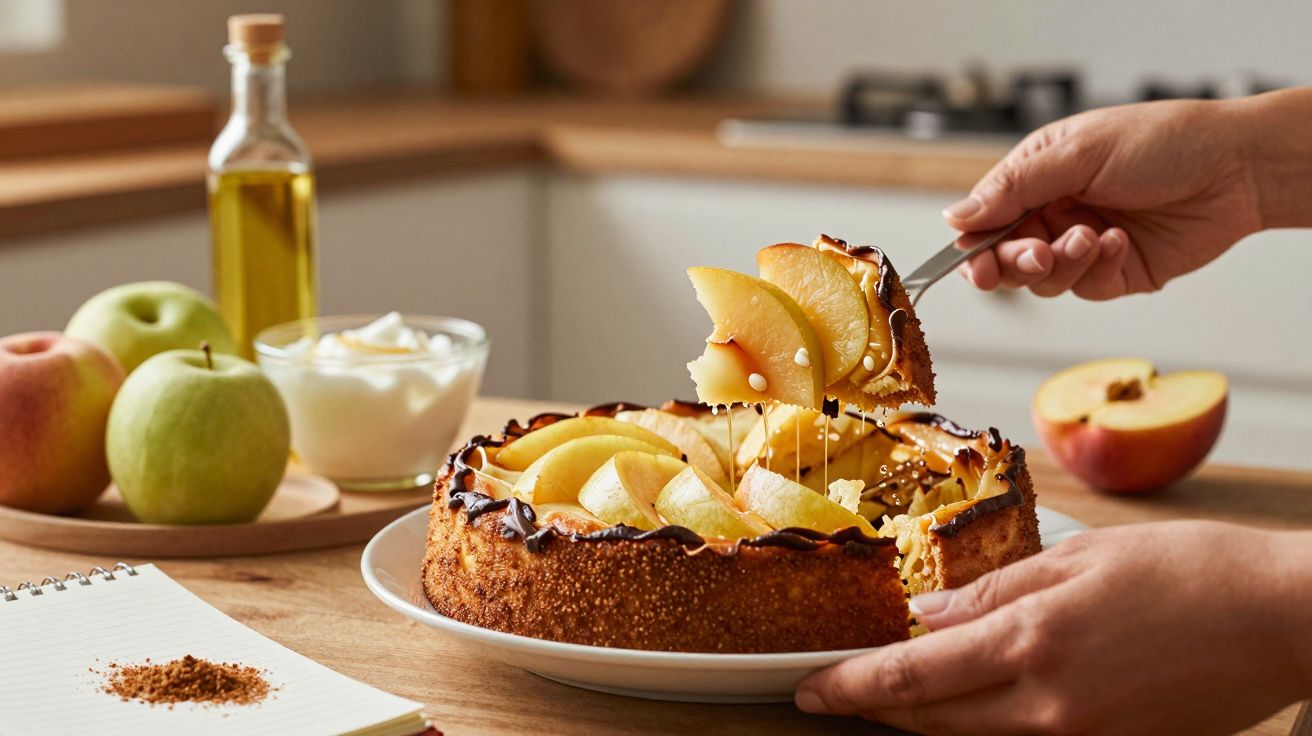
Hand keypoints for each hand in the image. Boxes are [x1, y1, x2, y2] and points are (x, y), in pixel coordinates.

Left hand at [795, 521, 1311, 734]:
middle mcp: (1049, 703)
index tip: (810, 687)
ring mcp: (1081, 735)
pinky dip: (982, 722)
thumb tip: (930, 615)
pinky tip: (968, 699)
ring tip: (886, 694)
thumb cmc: (1190, 573)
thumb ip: (996, 591)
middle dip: (874, 708)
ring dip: (923, 717)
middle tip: (829, 695)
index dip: (853, 685)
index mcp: (1034, 641)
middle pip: (933, 719)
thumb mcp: (1081, 560)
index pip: (913, 677)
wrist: (1282, 619)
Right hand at [944, 98, 1265, 299]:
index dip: (973, 244)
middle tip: (1034, 256)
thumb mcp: (1078, 154)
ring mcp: (1081, 245)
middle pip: (1006, 257)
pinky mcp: (1114, 273)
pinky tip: (1120, 241)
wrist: (1237, 169)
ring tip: (1093, 236)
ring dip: (1062, 263)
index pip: (984, 218)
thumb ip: (1014, 188)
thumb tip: (955, 216)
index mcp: (1036, 175)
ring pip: (1042, 280)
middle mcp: (1054, 211)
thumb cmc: (1165, 142)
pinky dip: (1098, 268)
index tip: (973, 260)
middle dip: (1015, 262)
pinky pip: (1085, 287)